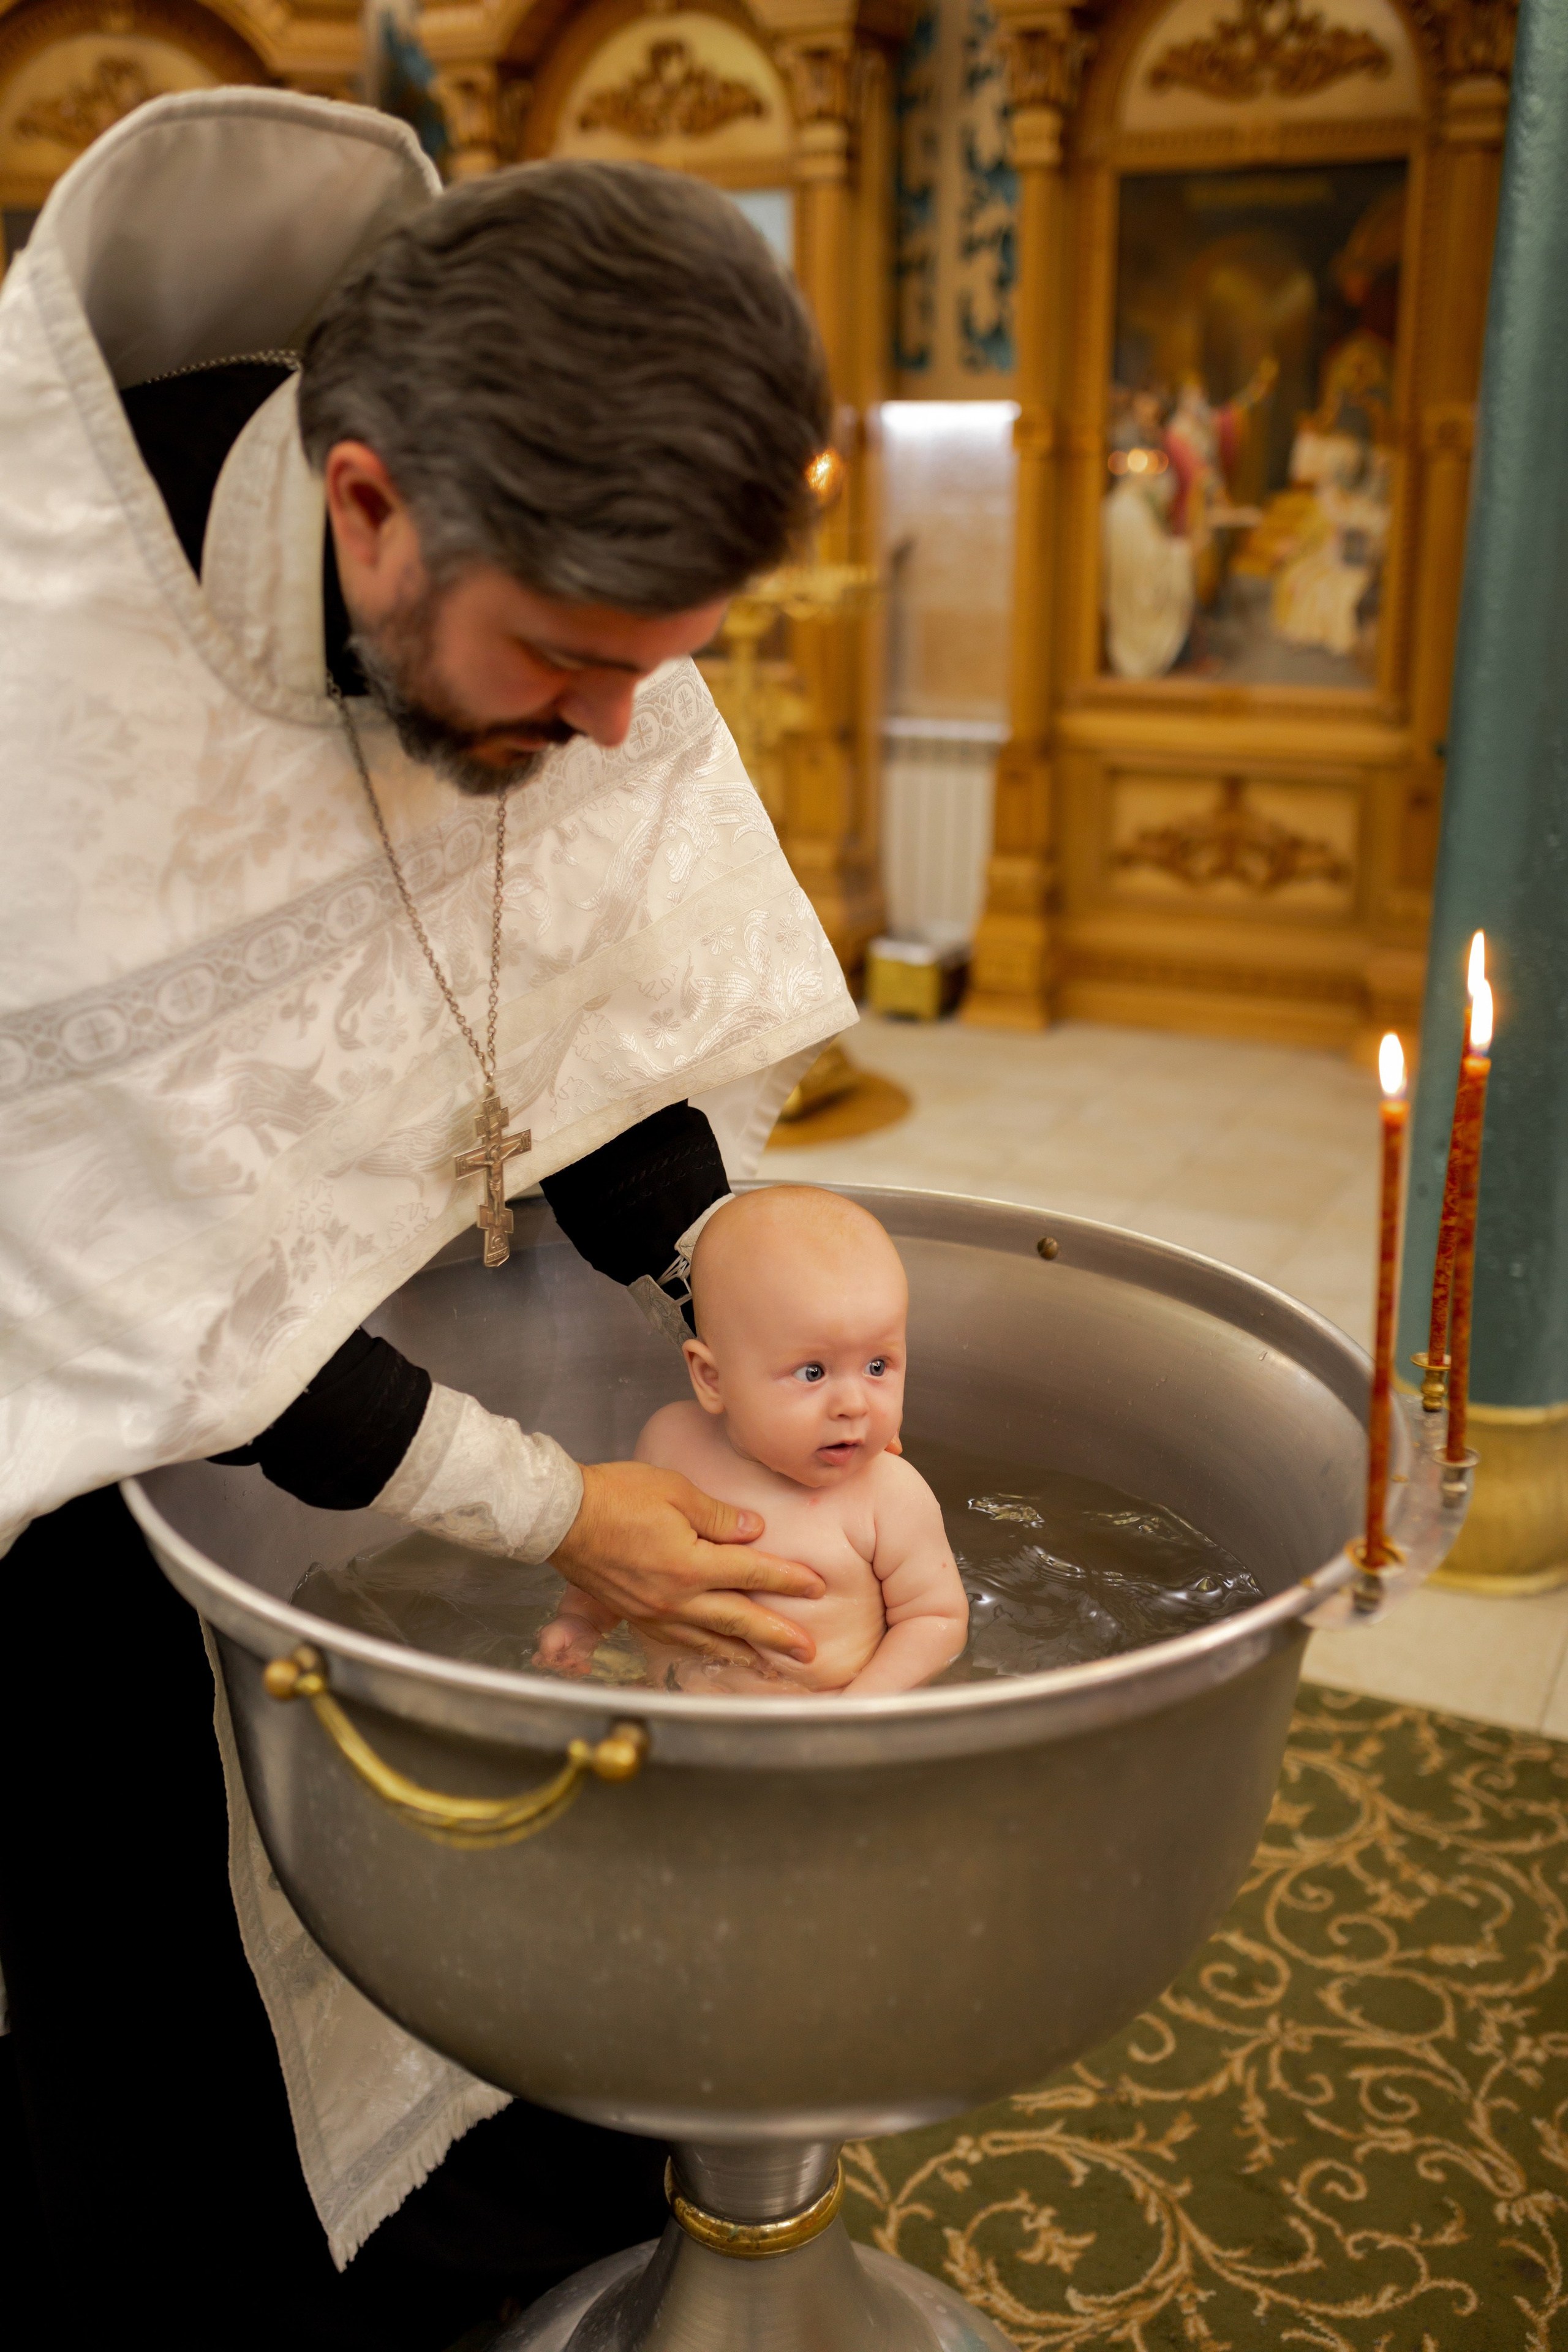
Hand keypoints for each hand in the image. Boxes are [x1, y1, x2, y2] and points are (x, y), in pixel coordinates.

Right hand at [553, 1461, 824, 1667]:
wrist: (560, 1516)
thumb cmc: (615, 1495)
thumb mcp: (675, 1490)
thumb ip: (719, 1515)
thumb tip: (755, 1531)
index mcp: (690, 1564)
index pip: (751, 1573)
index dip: (788, 1579)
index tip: (816, 1586)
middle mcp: (676, 1597)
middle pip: (738, 1619)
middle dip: (777, 1635)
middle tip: (808, 1652)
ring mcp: (654, 1611)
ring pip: (709, 1639)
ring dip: (743, 1652)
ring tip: (770, 1664)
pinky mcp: (635, 1614)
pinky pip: (678, 1640)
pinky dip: (704, 1649)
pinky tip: (715, 1651)